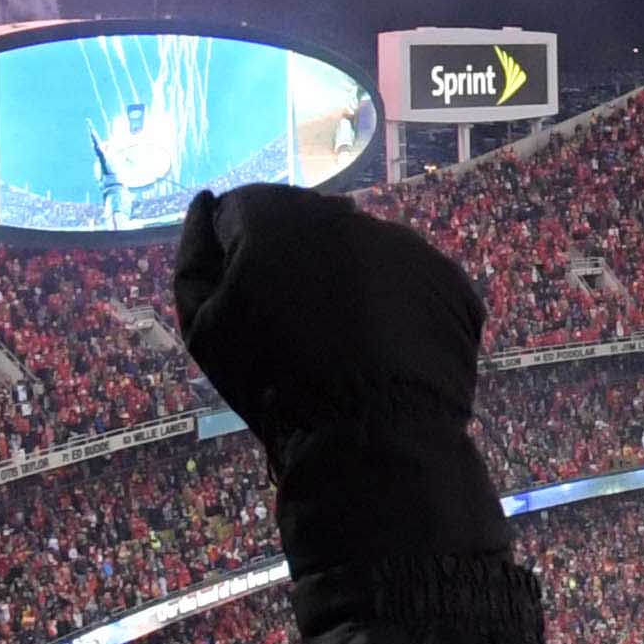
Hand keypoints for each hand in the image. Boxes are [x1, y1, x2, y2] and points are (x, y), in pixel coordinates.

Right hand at [172, 183, 481, 446]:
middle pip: (306, 222)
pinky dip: (394, 303)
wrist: (369, 435)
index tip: (240, 291)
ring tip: (340, 338)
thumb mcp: (203, 326)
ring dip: (345, 276)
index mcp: (281, 220)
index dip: (233, 250)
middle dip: (291, 257)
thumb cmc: (271, 382)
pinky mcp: (449, 279)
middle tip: (290, 320)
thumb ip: (194, 257)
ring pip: (361, 248)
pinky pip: (409, 280)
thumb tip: (205, 208)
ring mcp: (407, 245)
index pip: (244, 209)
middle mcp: (350, 216)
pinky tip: (382, 346)